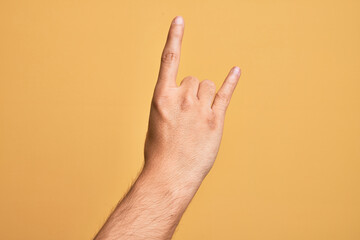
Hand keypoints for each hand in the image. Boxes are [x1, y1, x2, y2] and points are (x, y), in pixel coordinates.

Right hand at [143, 16, 240, 183]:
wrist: (170, 175)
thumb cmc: (159, 151)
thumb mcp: (156, 122)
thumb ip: (170, 104)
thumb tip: (182, 99)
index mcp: (161, 96)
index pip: (169, 59)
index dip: (175, 37)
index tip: (180, 20)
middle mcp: (181, 97)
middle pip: (194, 79)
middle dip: (193, 93)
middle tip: (188, 117)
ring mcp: (199, 108)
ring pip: (208, 87)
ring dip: (206, 98)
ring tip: (198, 121)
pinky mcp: (215, 120)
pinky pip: (225, 94)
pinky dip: (231, 82)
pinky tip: (236, 71)